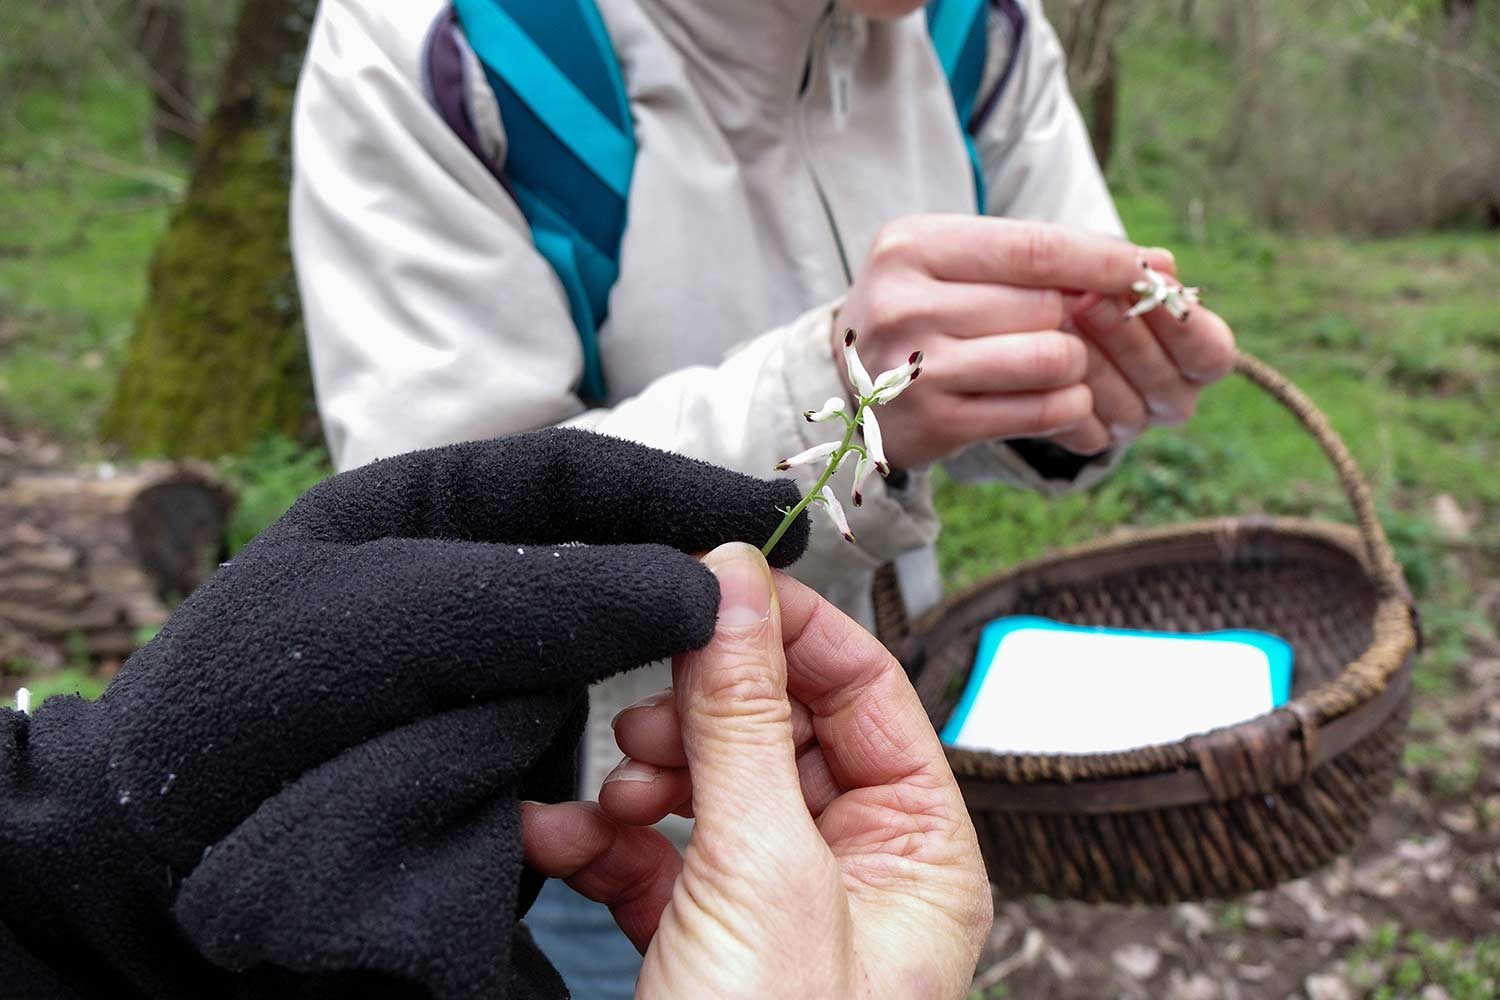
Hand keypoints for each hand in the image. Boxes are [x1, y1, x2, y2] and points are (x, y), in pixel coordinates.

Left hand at [0, 429, 808, 998]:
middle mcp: (463, 582)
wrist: (163, 859)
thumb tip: (699, 592)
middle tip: (772, 612)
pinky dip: (622, 761)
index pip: (577, 476)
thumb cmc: (248, 708)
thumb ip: (543, 597)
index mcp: (427, 511)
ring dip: (663, 681)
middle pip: (603, 562)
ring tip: (719, 698)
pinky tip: (645, 777)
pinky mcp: (484, 753)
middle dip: (684, 587)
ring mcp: (476, 672)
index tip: (767, 515)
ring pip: (602, 657)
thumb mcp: (393, 622)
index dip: (677, 488)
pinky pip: (577, 741)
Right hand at [523, 544, 992, 999]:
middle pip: (777, 729)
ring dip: (643, 775)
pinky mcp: (695, 939)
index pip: (867, 688)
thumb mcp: (762, 869)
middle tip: (654, 707)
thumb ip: (742, 717)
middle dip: (703, 712)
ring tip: (612, 794)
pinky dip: (599, 836)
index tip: (715, 583)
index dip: (791, 630)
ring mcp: (769, 905)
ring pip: (705, 784)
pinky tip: (556, 837)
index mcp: (919, 852)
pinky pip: (650, 852)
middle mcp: (854, 871)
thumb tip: (734, 581)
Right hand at [833, 215, 1234, 467]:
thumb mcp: (957, 263)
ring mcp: (914, 369)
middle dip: (1077, 319)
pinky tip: (1054, 400)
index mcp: (911, 247)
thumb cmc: (926, 311)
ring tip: (1053, 364)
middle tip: (1070, 328)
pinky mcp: (935, 424)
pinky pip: (1043, 409)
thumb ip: (1041, 258)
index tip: (1148, 268)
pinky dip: (1068, 406)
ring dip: (1073, 364)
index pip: (1032, 248)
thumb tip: (1156, 266)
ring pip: (1052, 358)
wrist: (850, 385)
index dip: (1101, 259)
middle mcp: (903, 304)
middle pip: (1048, 306)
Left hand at [1050, 251, 1235, 454]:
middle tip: (1088, 300)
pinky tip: (1038, 367)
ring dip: (1090, 365)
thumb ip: (1132, 266)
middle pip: (1165, 380)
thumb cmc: (1090, 282)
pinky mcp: (1092, 439)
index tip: (1151, 287)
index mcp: (1195, 355)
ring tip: (1056, 324)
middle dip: (1126, 336)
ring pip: (1126, 409)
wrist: (1039, 317)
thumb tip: (1162, 264)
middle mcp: (1171, 396)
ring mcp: (1133, 422)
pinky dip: (1062, 397)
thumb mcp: (1108, 268)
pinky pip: (1084, 431)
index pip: (1210, 352)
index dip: (1184, 324)